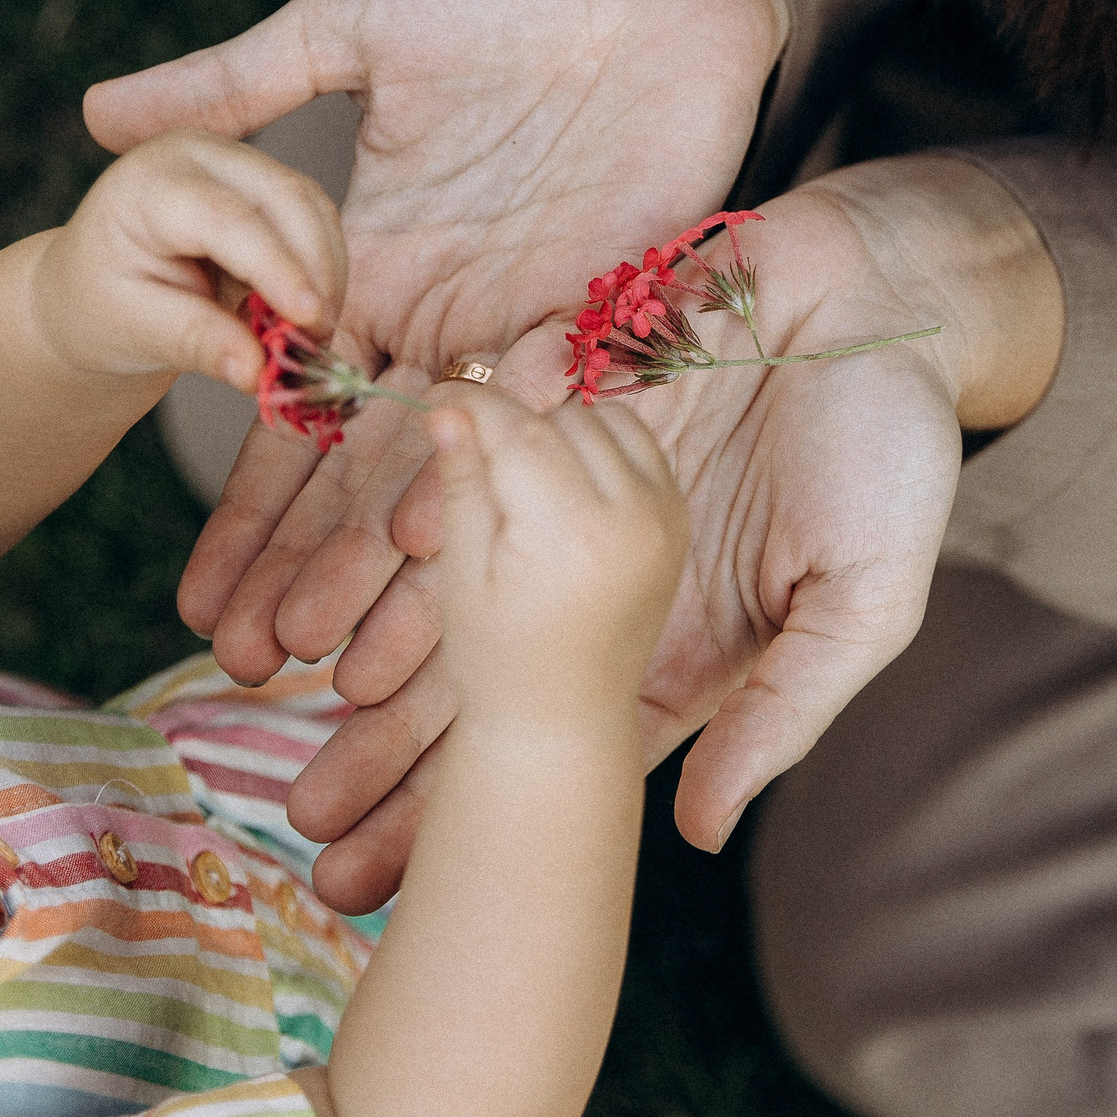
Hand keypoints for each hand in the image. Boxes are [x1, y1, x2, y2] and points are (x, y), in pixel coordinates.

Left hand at [32, 129, 347, 388]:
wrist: (93, 286)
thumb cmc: (100, 304)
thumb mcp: (134, 329)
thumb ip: (196, 343)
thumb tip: (257, 371)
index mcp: (149, 184)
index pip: (229, 220)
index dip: (277, 269)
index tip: (310, 322)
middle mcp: (198, 155)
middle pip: (285, 198)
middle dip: (315, 270)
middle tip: (319, 340)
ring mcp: (238, 161)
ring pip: (312, 207)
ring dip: (326, 271)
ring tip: (311, 333)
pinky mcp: (266, 182)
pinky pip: (316, 219)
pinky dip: (322, 267)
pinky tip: (304, 311)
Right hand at [81, 0, 784, 684]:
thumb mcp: (356, 23)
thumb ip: (240, 79)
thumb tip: (98, 112)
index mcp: (380, 260)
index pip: (301, 410)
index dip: (253, 506)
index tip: (202, 597)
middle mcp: (450, 310)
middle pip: (372, 468)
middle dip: (315, 570)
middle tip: (257, 670)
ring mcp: (531, 319)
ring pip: (463, 468)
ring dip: (408, 565)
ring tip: (353, 666)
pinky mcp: (616, 313)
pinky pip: (560, 423)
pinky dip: (517, 492)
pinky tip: (466, 576)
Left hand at [292, 157, 1063, 910]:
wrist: (893, 294)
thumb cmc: (899, 451)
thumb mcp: (865, 601)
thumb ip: (780, 709)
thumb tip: (694, 830)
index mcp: (684, 632)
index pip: (564, 740)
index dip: (467, 804)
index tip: (372, 879)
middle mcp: (615, 565)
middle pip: (485, 669)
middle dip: (391, 745)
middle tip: (296, 818)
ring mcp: (585, 480)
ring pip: (456, 561)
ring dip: (369, 620)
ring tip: (273, 676)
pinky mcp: (568, 389)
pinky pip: (474, 443)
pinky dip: (412, 485)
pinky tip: (341, 540)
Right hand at [411, 386, 687, 735]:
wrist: (566, 718)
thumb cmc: (496, 657)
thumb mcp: (463, 573)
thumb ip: (462, 484)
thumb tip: (447, 406)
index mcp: (569, 536)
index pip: (519, 432)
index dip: (474, 406)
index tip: (439, 398)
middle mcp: (630, 519)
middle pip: (565, 418)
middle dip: (516, 424)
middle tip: (476, 453)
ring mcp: (664, 518)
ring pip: (607, 420)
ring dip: (562, 430)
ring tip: (524, 475)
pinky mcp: (678, 520)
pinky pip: (640, 447)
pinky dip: (603, 446)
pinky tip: (569, 483)